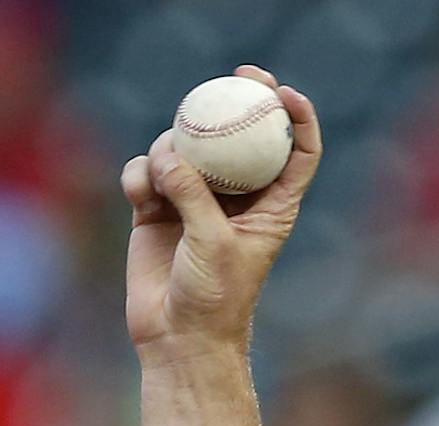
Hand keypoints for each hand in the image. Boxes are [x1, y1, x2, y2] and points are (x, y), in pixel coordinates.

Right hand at [121, 64, 322, 359]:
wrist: (177, 335)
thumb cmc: (213, 299)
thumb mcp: (213, 245)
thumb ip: (194, 196)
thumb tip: (170, 155)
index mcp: (272, 208)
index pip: (296, 155)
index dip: (298, 119)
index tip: (284, 93)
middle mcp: (236, 199)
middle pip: (241, 137)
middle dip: (238, 102)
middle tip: (235, 75)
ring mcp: (195, 200)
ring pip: (186, 148)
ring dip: (172, 149)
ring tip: (163, 176)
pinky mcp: (157, 208)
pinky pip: (148, 171)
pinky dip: (142, 175)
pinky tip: (140, 194)